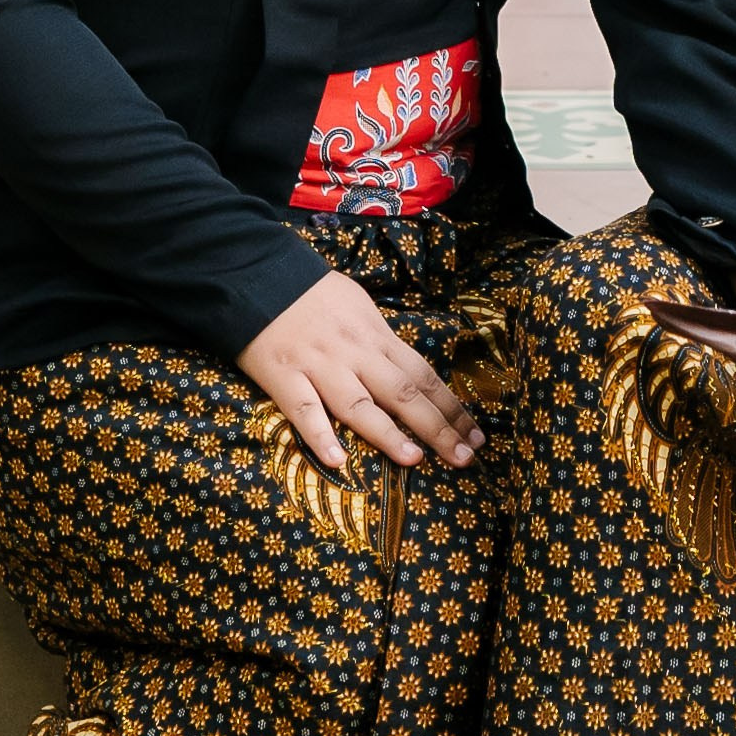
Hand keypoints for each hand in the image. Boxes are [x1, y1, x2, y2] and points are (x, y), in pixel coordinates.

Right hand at [238, 270, 483, 473]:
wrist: (259, 275)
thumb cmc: (315, 294)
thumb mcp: (361, 308)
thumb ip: (383, 343)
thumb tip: (410, 373)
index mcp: (377, 337)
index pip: (424, 376)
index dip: (452, 408)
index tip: (476, 435)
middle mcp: (355, 353)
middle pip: (403, 393)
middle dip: (437, 427)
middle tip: (464, 457)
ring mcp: (319, 366)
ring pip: (359, 404)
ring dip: (388, 434)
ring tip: (415, 459)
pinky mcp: (283, 377)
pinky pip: (303, 410)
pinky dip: (320, 436)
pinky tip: (337, 461)